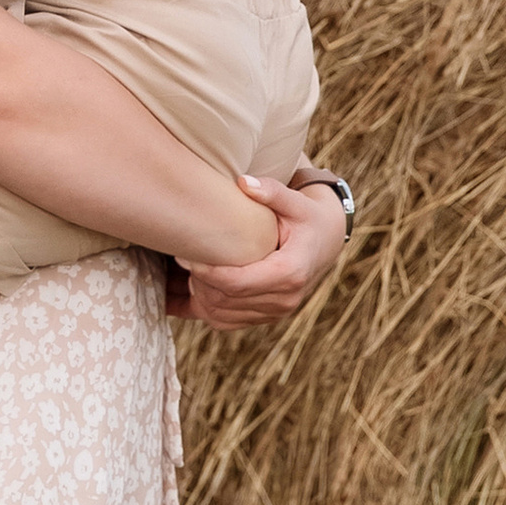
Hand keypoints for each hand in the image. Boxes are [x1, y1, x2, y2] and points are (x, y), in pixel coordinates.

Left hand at [170, 171, 346, 325]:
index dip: (206, 272)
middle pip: (226, 300)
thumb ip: (271, 191)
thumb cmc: (307, 217)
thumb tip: (244, 182)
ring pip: (221, 316)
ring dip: (197, 296)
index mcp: (290, 273)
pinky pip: (225, 322)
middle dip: (197, 282)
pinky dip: (203, 309)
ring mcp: (276, 313)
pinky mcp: (266, 317)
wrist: (325, 241)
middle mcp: (285, 299)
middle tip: (180, 257)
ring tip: (185, 270)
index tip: (184, 255)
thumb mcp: (295, 201)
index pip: (237, 283)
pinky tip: (191, 287)